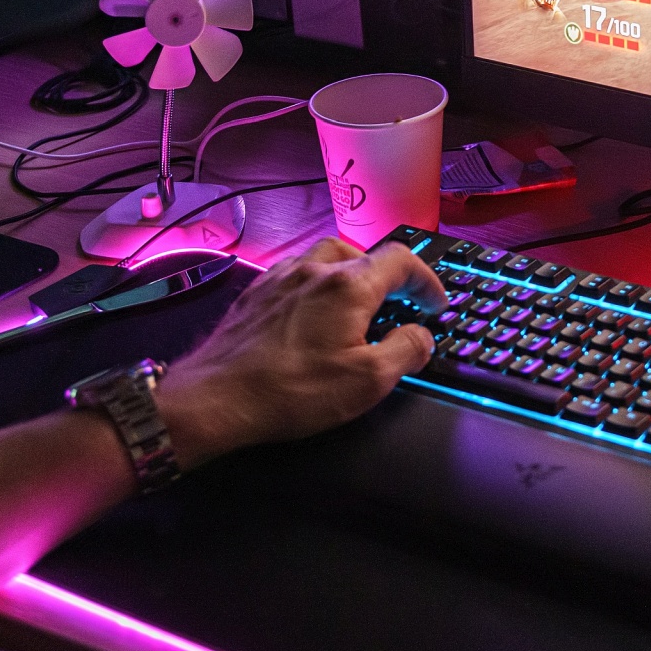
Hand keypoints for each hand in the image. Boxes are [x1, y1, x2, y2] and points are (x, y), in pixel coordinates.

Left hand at [155, 239, 443, 465]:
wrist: (217, 397)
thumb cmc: (290, 390)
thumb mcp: (368, 381)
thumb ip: (405, 351)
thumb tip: (421, 336)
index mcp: (349, 285)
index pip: (401, 261)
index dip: (425, 280)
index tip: (433, 303)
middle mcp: (314, 270)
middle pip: (363, 253)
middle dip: (387, 276)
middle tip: (398, 304)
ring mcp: (281, 278)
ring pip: (325, 257)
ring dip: (350, 273)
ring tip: (357, 303)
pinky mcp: (256, 294)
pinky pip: (295, 273)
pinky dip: (316, 284)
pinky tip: (313, 311)